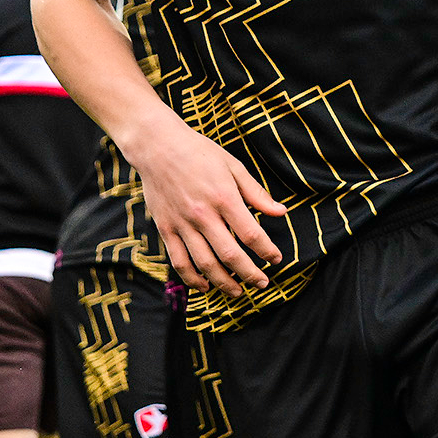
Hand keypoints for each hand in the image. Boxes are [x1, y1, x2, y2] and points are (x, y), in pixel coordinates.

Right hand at [123, 112, 287, 296]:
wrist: (157, 146)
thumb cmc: (199, 153)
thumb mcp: (233, 166)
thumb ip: (256, 193)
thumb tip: (281, 213)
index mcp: (224, 198)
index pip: (251, 234)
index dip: (267, 251)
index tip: (276, 259)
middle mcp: (203, 215)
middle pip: (230, 255)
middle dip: (250, 274)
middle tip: (262, 283)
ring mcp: (182, 224)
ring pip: (205, 264)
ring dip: (224, 283)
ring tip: (238, 292)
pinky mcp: (165, 229)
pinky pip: (179, 261)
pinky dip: (192, 278)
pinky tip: (205, 286)